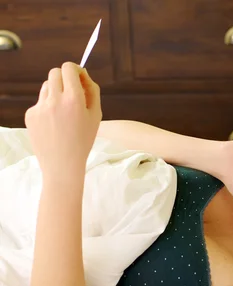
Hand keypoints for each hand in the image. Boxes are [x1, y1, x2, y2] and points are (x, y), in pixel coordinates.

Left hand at [25, 62, 101, 176]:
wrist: (63, 165)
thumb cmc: (82, 142)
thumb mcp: (96, 117)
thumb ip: (92, 92)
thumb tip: (84, 75)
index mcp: (74, 100)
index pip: (68, 68)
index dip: (74, 70)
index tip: (78, 77)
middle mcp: (55, 100)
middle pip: (55, 73)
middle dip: (64, 78)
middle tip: (71, 91)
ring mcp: (40, 107)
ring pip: (46, 87)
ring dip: (55, 93)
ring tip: (63, 113)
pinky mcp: (30, 114)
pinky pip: (40, 103)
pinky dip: (47, 108)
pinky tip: (54, 124)